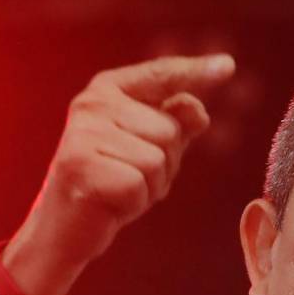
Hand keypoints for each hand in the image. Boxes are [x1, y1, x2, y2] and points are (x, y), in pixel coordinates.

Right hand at [14, 52, 235, 270]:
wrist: (64, 229)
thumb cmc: (111, 185)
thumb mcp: (149, 151)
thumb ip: (175, 126)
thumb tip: (200, 111)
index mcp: (107, 91)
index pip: (160, 76)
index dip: (196, 72)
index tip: (229, 65)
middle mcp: (93, 105)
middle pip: (169, 130)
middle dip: (165, 165)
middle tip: (131, 178)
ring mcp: (84, 134)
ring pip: (157, 160)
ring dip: (150, 186)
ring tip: (121, 189)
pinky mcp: (81, 167)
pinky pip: (140, 185)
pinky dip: (135, 203)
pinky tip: (111, 203)